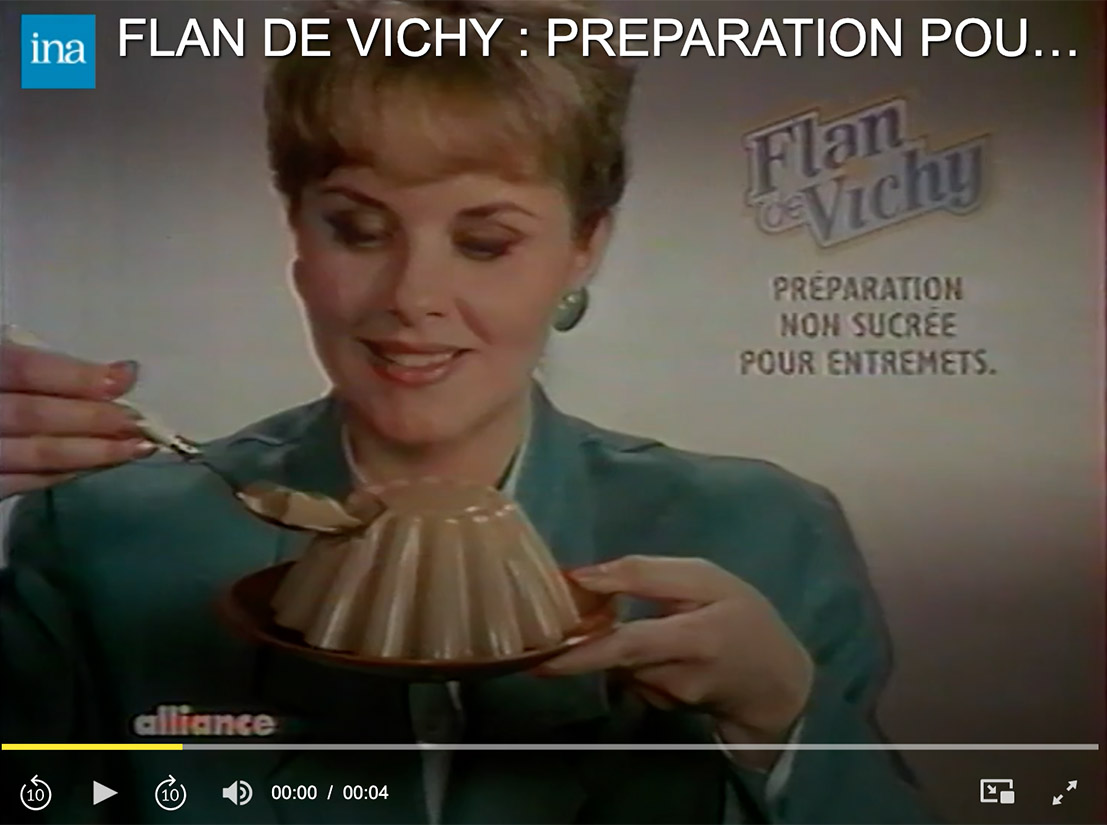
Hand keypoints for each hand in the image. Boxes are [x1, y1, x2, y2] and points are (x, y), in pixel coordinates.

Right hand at [0, 335, 153, 498]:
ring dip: (91, 454)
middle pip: (32, 416)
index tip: (124, 378)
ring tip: (137, 449)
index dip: (74, 376)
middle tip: (141, 422)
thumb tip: (117, 374)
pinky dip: (63, 474)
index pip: (23, 369)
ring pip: (32, 456)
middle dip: (92, 420)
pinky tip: (97, 466)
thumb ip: (28, 359)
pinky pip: (20, 483)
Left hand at [536, 555, 813, 767]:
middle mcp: (679, 677)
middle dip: (577, 650)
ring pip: (620, 667)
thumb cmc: (743, 617)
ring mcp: (669, 699)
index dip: (582, 650)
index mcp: (695, 637)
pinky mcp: (662, 708)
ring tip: (633, 621)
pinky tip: (654, 649)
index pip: (629, 645)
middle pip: (615, 658)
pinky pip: (631, 678)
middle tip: (547, 641)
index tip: (541, 652)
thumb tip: (582, 576)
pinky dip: (629, 660)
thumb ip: (645, 574)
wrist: (778, 682)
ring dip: (612, 646)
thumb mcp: (705, 579)